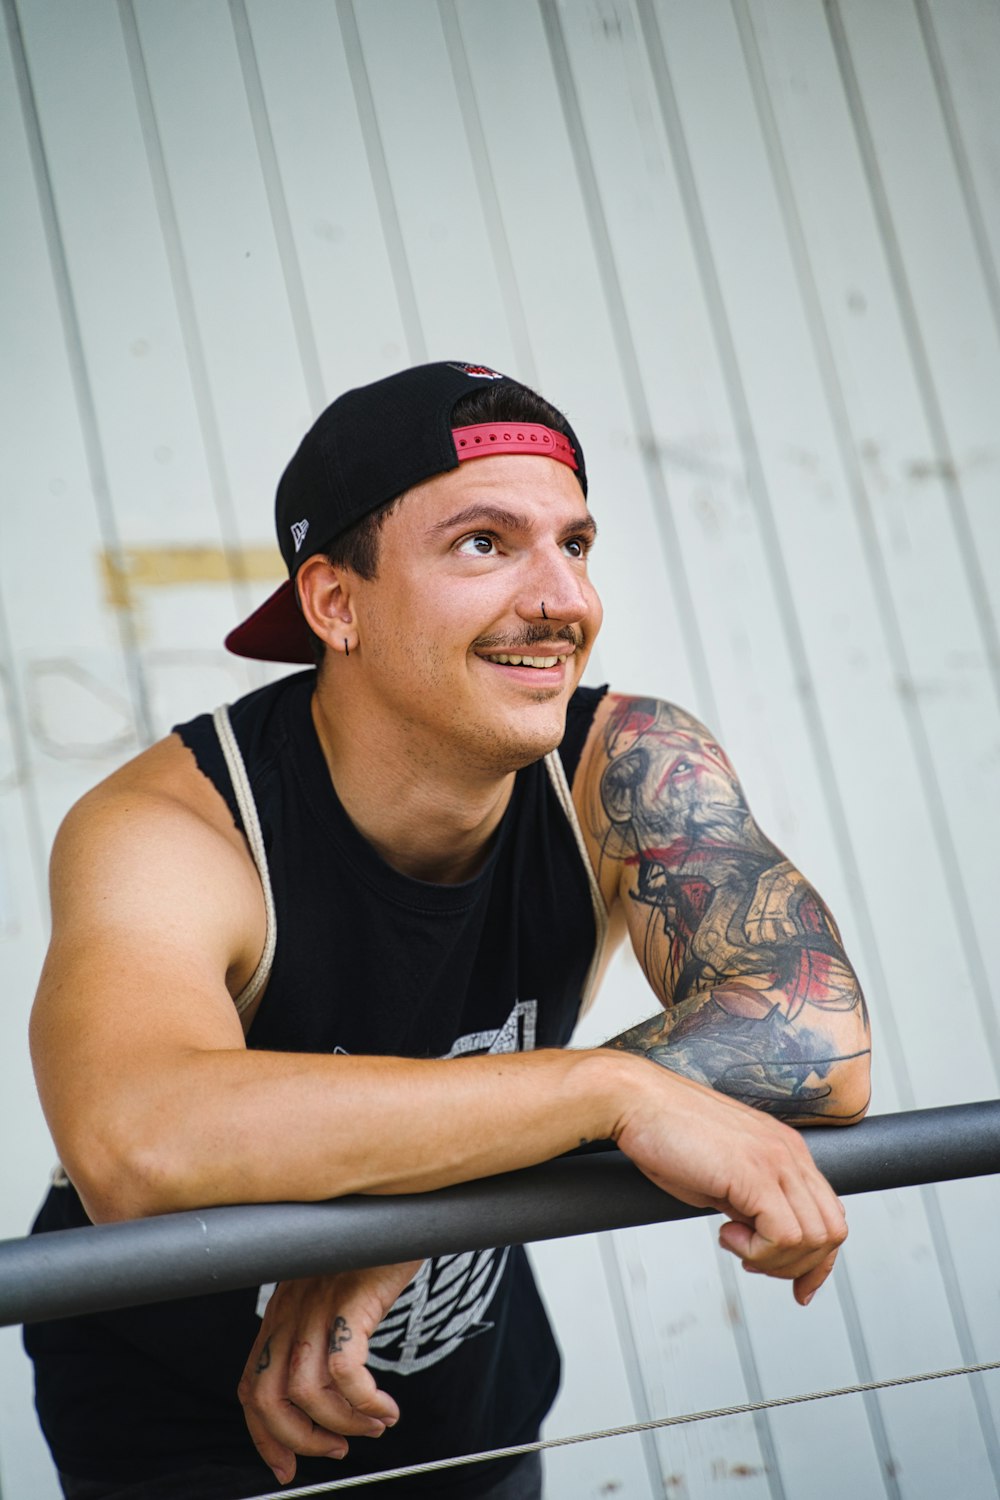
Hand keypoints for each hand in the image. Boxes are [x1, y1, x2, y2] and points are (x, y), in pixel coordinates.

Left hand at [237, 1260, 421, 1484]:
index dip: (262, 1435)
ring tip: (373, 1426)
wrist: (395, 1206)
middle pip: (268, 1397)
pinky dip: (364, 1401)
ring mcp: (319, 1302)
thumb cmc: (369, 1249)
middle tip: (337, 1449)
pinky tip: (386, 1407)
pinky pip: (345, 1369)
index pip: (251, 1385)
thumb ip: (321, 1328)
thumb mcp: (333, 1290)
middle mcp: (291, 1308)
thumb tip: (331, 1388)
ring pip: (307, 1391)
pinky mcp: (352, 1297)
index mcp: (281, 1311)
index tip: (285, 1466)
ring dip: (342, 1424)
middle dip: (298, 1440)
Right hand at [613, 1065, 846, 1304]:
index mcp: (785, 1149)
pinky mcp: (755, 1173)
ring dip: (774, 1259)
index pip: (830, 1215)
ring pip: (815, 1238)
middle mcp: (789, 1152)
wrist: (636, 1101)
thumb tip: (761, 1235)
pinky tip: (726, 1234)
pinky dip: (760, 1251)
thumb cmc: (666, 1133)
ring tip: (734, 1242)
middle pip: (832, 1231)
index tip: (798, 1285)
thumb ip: (751, 1200)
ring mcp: (775, 1160)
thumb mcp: (723, 1175)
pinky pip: (785, 1235)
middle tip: (752, 1261)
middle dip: (796, 1265)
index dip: (818, 1260)